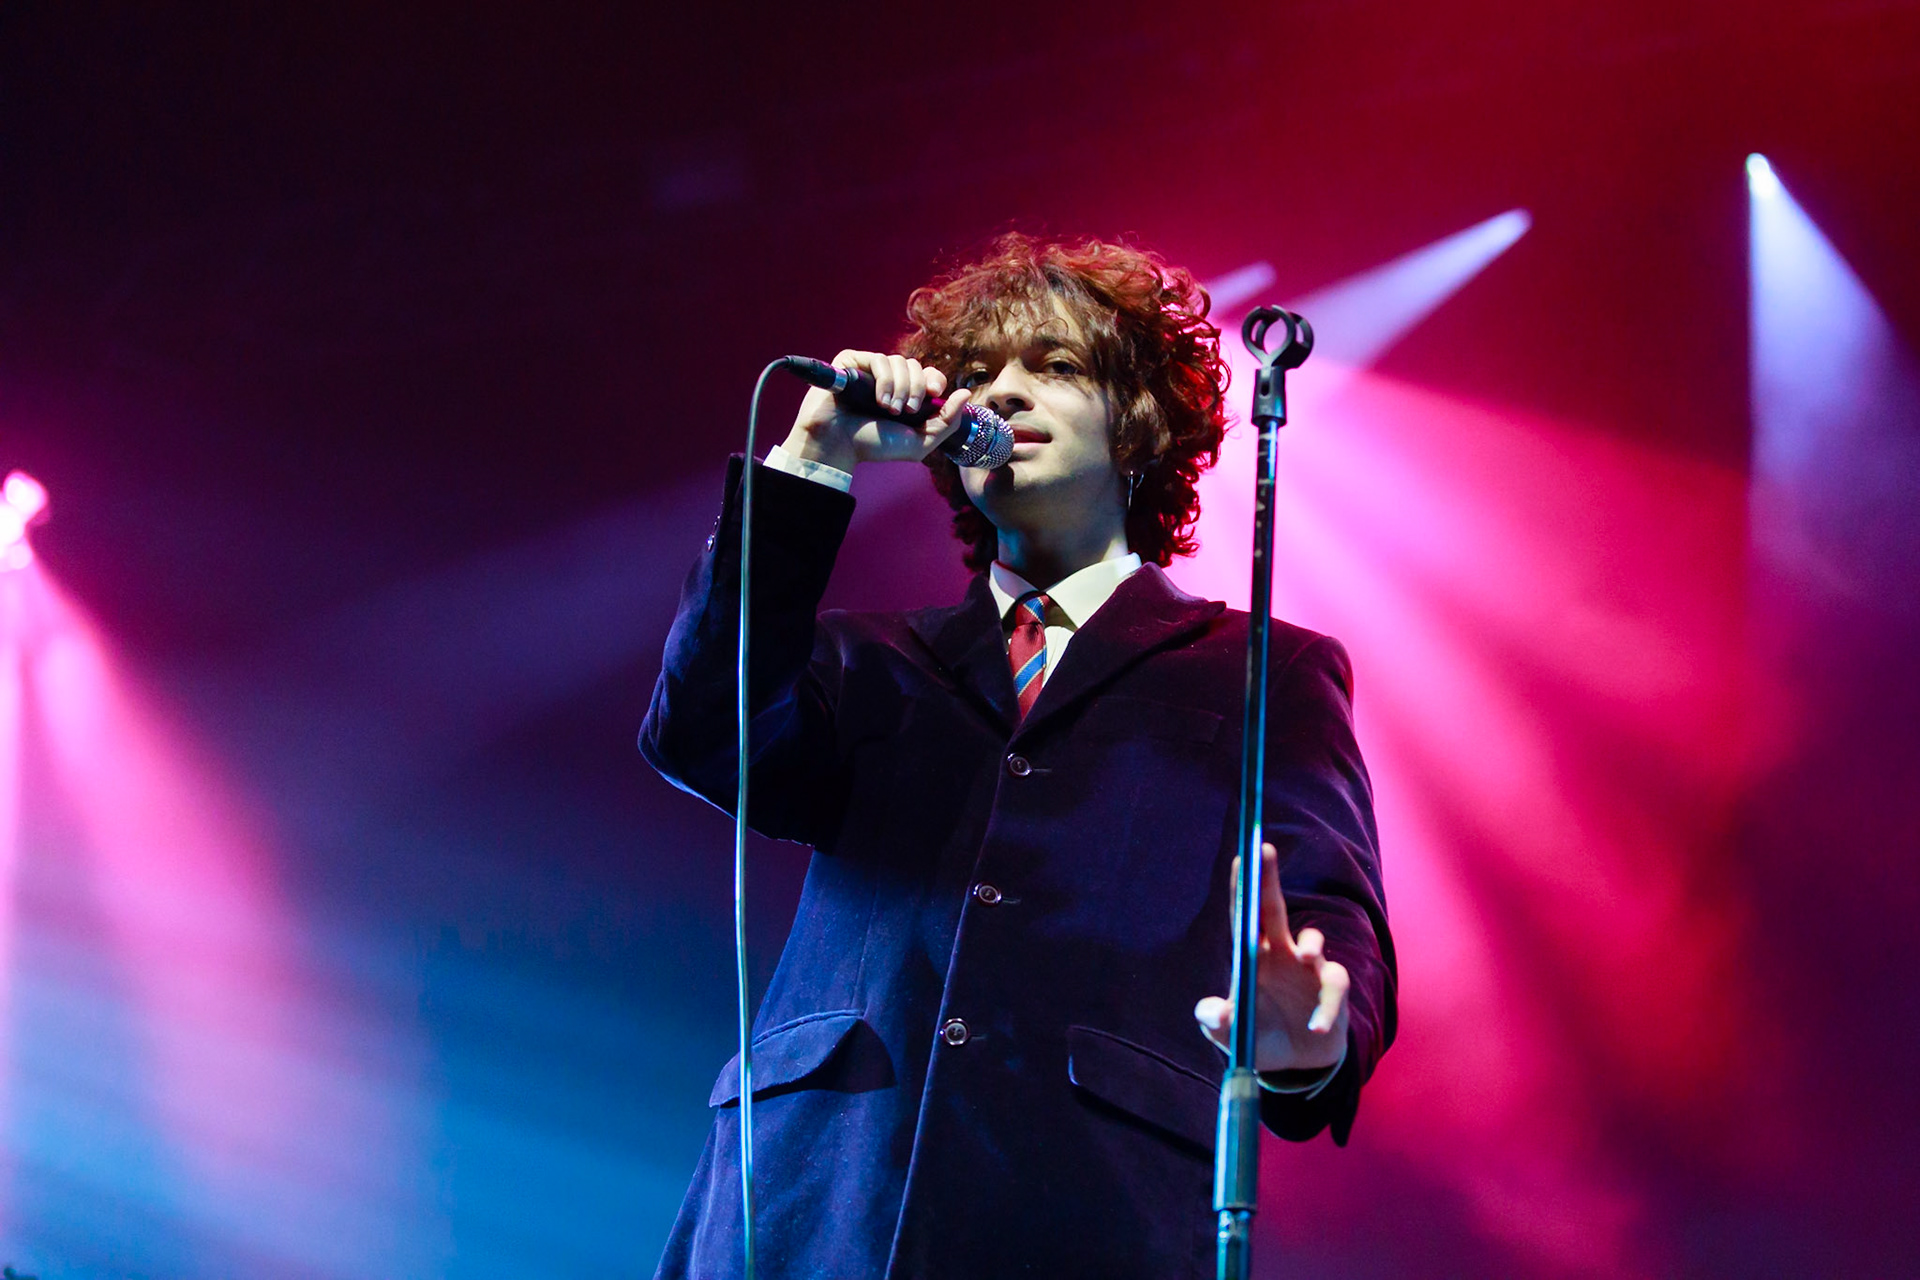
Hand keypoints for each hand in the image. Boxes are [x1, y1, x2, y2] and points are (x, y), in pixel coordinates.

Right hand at [780, 350, 972, 473]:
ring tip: (889, 409)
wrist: (837, 445)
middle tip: (907, 411)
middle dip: (917, 388)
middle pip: (916, 366)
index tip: (933, 393)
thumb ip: (946, 421)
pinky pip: (877, 359)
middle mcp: (888, 381)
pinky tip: (878, 399)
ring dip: (900, 387)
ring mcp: (869, 371)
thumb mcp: (919, 442)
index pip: (928, 375)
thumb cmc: (873, 446)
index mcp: (905, 396)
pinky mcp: (851, 362)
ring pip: (899, 362)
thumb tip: (966, 393)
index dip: (934, 380)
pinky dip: (884, 379)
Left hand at [1194, 842, 1349, 1073]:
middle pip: (1275, 910)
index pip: (1246, 916)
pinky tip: (1315, 1027)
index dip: (1243, 888)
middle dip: (1269, 880)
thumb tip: (1209, 1012)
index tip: (1240, 857)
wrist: (1295, 1063)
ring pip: (1315, 944)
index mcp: (1255, 956)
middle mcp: (1283, 954)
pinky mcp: (1332, 993)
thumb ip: (1216, 1023)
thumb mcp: (1230, 1035)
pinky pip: (1334, 990)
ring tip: (1307, 954)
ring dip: (1312, 945)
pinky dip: (1326, 1008)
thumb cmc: (1259, 1037)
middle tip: (1265, 850)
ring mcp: (1310, 970)